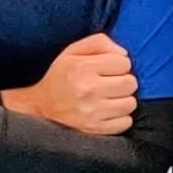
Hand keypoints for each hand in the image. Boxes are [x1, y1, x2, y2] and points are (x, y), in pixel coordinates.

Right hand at [2, 34, 138, 135]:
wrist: (41, 108)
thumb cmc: (61, 77)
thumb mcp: (73, 51)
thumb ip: (100, 43)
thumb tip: (124, 54)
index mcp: (82, 68)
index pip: (124, 63)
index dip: (118, 64)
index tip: (108, 69)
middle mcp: (88, 90)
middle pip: (131, 83)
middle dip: (123, 81)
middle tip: (110, 84)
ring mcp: (92, 112)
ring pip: (130, 103)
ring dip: (123, 100)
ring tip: (109, 98)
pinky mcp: (95, 129)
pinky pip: (125, 122)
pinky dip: (120, 118)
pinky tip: (108, 112)